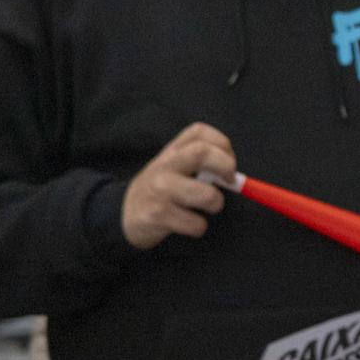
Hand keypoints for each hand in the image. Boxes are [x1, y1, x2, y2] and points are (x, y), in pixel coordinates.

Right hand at [122, 122, 236, 249]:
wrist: (123, 214)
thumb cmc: (161, 189)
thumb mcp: (175, 167)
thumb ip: (202, 164)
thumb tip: (236, 176)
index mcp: (172, 150)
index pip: (200, 132)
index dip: (223, 145)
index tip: (229, 162)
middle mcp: (164, 165)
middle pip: (202, 153)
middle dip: (226, 167)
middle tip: (230, 181)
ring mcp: (159, 189)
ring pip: (206, 194)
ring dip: (216, 204)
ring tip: (207, 207)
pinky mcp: (158, 215)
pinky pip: (196, 223)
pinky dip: (199, 227)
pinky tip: (188, 223)